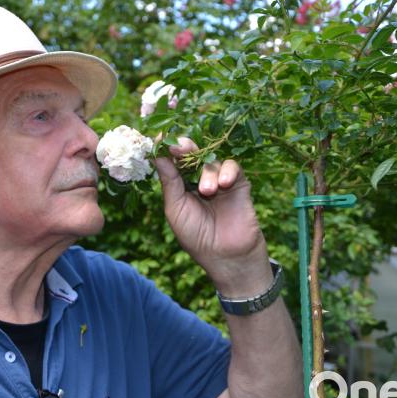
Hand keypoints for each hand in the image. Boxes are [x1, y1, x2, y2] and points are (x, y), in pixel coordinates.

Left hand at [153, 138, 271, 294]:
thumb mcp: (176, 208)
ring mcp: (219, 181)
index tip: (160, 139)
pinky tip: (224, 184)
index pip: (172, 161)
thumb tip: (157, 154)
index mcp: (180, 186)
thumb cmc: (196, 237)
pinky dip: (227, 171)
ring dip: (207, 172)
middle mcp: (198, 181)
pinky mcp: (239, 184)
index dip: (167, 149)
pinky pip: (233, 167)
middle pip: (192, 154)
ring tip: (207, 191)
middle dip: (185, 148)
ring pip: (211, 161)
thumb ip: (169, 181)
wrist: (227, 257)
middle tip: (180, 148)